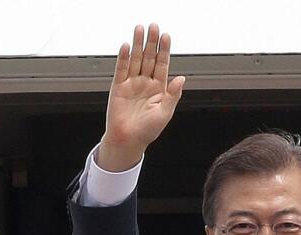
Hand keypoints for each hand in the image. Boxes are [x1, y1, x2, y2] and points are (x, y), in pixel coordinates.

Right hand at [98, 24, 184, 171]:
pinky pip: (121, 69)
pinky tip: (126, 47)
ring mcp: (132, 84)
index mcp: (159, 88)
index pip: (162, 64)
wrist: (128, 141)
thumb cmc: (147, 131)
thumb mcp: (165, 113)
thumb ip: (173, 95)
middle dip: (151, 42)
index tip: (166, 36)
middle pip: (149, 58)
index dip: (164, 50)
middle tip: (153, 27)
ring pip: (135, 60)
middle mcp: (145, 83)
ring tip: (139, 29)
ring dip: (137, 45)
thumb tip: (181, 78)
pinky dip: (123, 58)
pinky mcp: (118, 87)